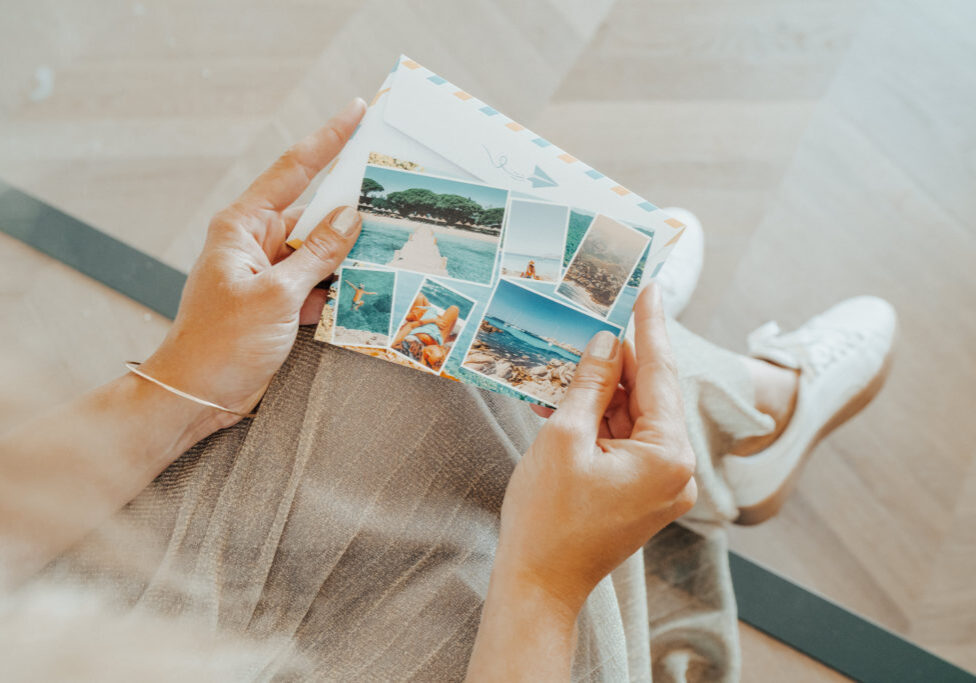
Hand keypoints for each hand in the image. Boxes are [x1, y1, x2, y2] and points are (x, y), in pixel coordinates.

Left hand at [142, 98, 366, 430]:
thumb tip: (351, 216)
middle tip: (394, 198)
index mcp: (244, 226)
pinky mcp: (279, 303)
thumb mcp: (277, 295)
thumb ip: (318, 254)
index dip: (328, 139)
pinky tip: (368, 291)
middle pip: (314, 214)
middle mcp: (256, 243)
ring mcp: (269, 274)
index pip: (293, 171)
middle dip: (351, 210)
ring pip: (321, 252)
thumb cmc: (221, 342)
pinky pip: (318, 284)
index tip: (357, 112)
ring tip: (392, 248)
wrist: (195, 394)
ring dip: (350, 256)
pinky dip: (340, 289)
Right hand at [494, 284, 696, 613]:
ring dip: (607, 387)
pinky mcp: (642, 492)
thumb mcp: (564, 437)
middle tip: (602, 312)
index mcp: (669, 455)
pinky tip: (575, 391)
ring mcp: (662, 484)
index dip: (650, 327)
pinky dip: (602, 417)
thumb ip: (591, 384)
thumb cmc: (548, 517)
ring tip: (578, 350)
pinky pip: (626, 440)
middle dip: (622, 357)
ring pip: (635, 417)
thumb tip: (605, 343)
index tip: (648, 287)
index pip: (660, 374)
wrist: (539, 584)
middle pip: (650, 395)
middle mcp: (677, 470)